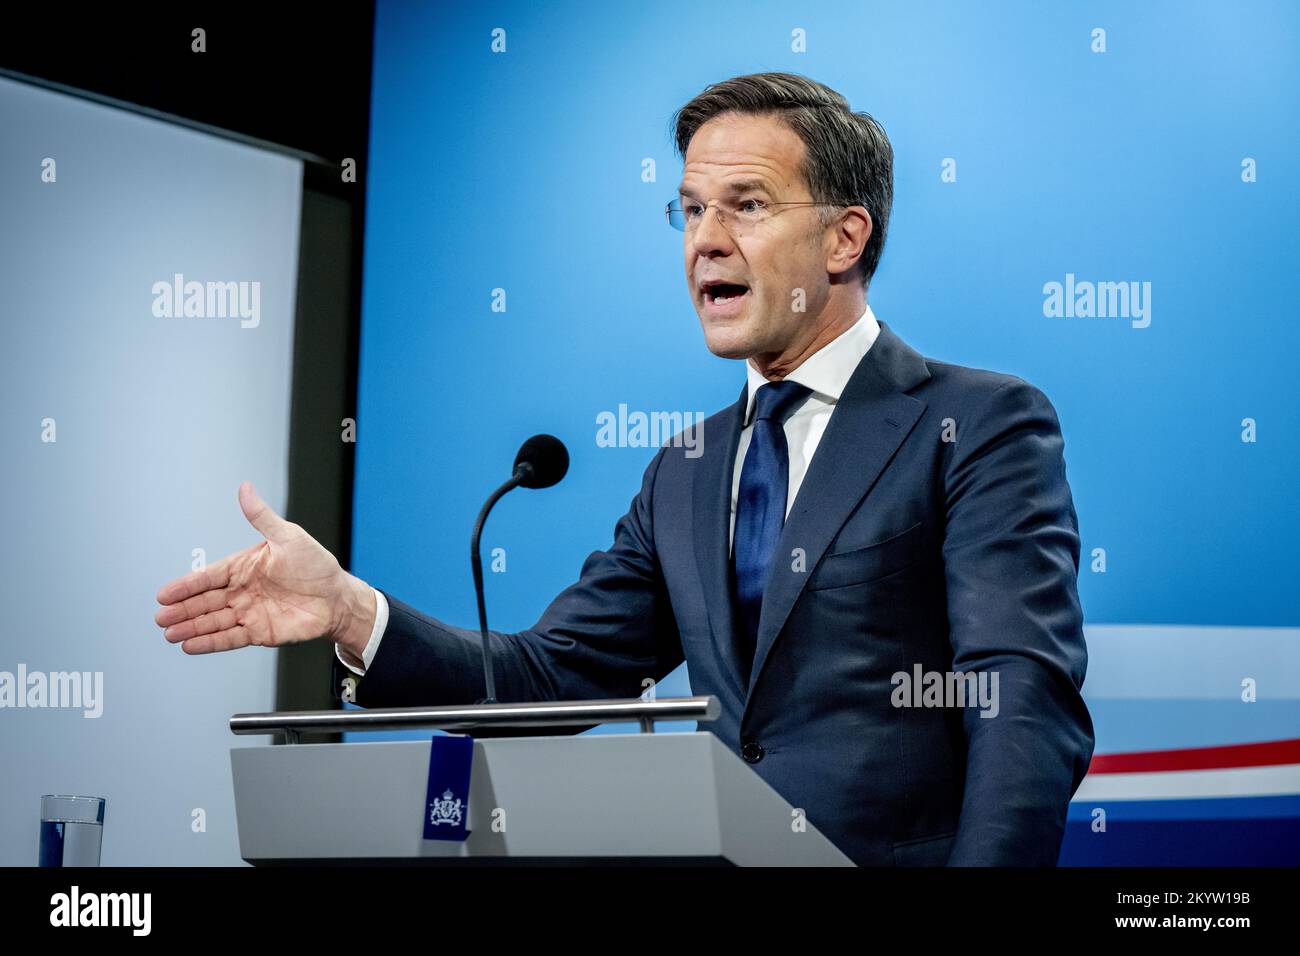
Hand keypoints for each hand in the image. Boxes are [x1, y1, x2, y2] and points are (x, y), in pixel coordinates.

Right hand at [155, 482, 374, 654]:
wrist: (338, 597)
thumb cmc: (316, 565)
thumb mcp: (288, 536)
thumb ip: (262, 517)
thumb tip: (245, 488)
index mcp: (243, 568)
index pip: (208, 577)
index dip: (186, 586)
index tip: (164, 594)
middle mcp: (241, 591)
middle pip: (205, 601)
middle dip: (182, 610)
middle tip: (160, 617)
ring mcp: (248, 612)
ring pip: (213, 621)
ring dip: (191, 627)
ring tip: (170, 634)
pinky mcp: (259, 633)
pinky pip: (230, 637)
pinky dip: (210, 642)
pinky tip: (190, 645)